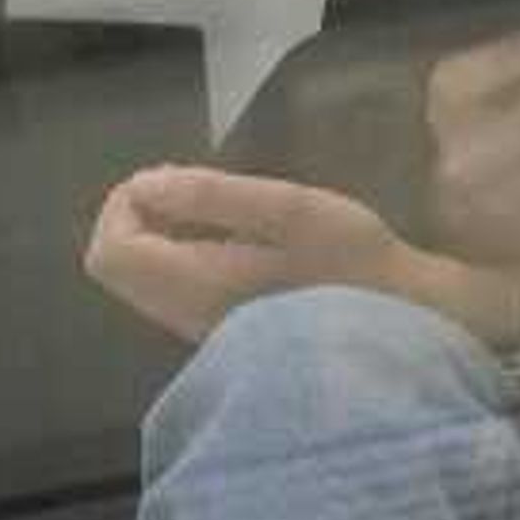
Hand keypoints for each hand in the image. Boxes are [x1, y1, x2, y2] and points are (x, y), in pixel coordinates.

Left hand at [83, 165, 477, 350]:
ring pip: (145, 283)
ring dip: (163, 238)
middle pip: (118, 269)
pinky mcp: (225, 339)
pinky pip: (174, 293)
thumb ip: (213, 197)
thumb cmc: (356, 267)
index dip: (125, 204)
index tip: (173, 180)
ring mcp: (202, 335)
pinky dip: (184, 259)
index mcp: (194, 286)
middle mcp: (185, 319)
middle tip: (195, 190)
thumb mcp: (292, 211)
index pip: (110, 251)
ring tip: (222, 212)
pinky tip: (237, 244)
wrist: (409, 335)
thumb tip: (144, 185)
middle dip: (140, 218)